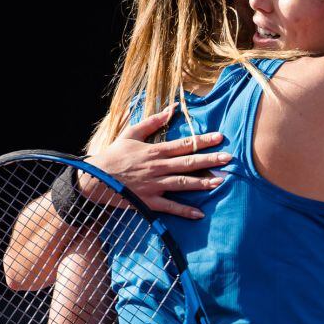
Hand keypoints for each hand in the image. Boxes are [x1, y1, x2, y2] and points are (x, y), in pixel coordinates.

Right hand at [81, 104, 232, 218]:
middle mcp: (157, 167)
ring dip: (203, 183)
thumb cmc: (114, 155)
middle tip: (229, 159)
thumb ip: (153, 121)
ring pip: (183, 184)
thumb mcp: (131, 133)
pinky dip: (184, 211)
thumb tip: (172, 109)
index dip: (203, 140)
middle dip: (210, 160)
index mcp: (155, 150)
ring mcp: (154, 185)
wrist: (94, 179)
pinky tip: (199, 214)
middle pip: (188, 163)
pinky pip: (170, 207)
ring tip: (221, 181)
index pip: (183, 144)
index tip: (220, 138)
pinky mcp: (149, 201)